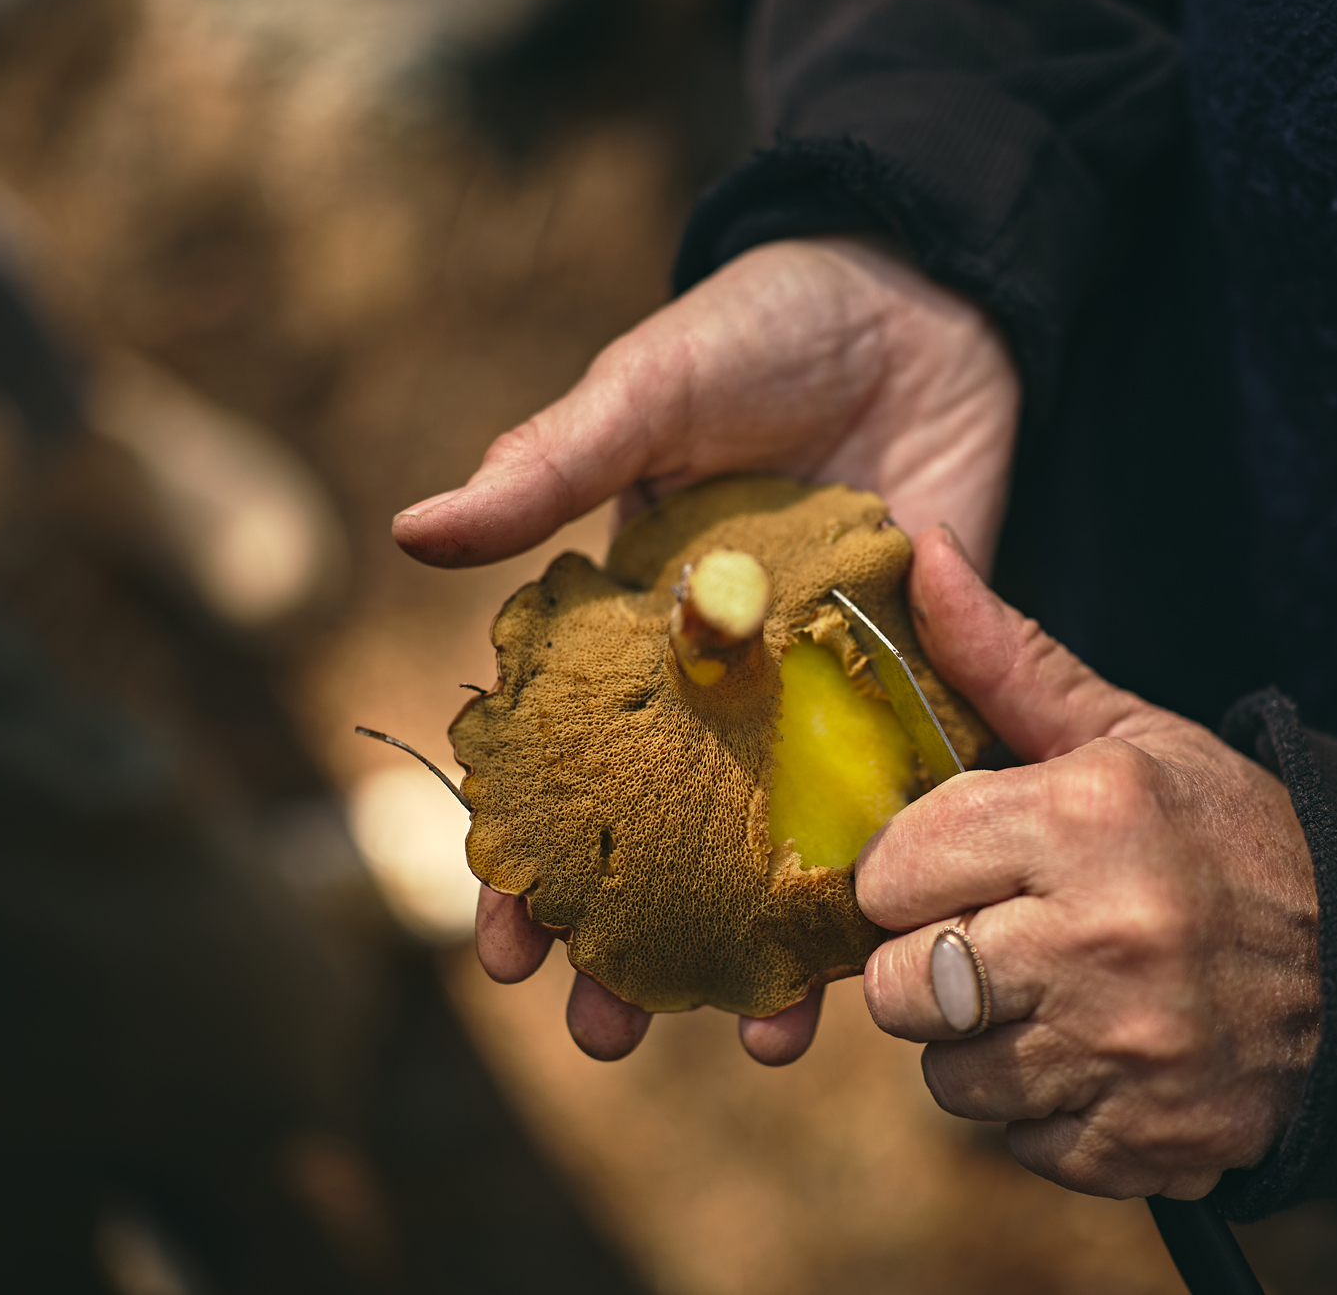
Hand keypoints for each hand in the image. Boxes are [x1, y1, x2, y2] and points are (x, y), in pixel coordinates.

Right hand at [432, 236, 1019, 1064]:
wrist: (921, 296)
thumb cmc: (762, 329)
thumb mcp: (648, 393)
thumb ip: (552, 467)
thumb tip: (414, 532)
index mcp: (632, 623)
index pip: (561, 764)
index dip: (523, 857)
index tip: (501, 948)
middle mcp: (718, 678)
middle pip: (663, 836)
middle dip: (630, 940)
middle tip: (605, 1036)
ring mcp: (817, 687)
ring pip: (775, 843)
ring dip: (758, 944)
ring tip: (749, 1040)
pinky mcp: (915, 677)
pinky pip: (896, 793)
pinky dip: (886, 873)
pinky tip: (873, 958)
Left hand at [856, 527, 1319, 1199]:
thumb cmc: (1227, 838)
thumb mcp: (1130, 736)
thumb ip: (1005, 657)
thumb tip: (920, 546)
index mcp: (1088, 820)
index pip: (891, 869)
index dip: (908, 870)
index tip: (947, 866)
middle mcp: (1100, 940)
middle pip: (899, 987)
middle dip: (928, 961)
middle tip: (992, 935)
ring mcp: (1124, 1054)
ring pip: (948, 1074)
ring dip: (982, 1041)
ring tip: (1052, 993)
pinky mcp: (1142, 1143)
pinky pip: (1016, 1139)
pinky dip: (1042, 1106)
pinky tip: (1096, 1053)